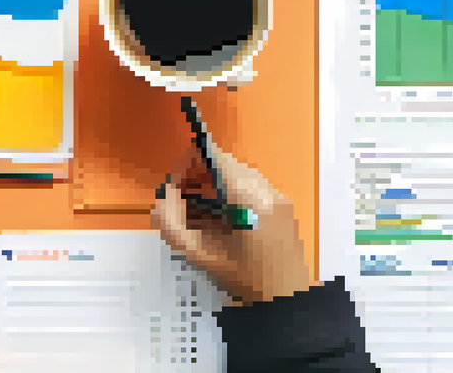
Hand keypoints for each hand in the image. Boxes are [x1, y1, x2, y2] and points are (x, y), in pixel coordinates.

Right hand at [152, 138, 317, 306]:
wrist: (288, 298)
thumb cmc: (248, 280)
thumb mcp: (200, 256)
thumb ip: (171, 224)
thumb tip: (164, 196)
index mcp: (248, 197)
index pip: (212, 154)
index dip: (187, 164)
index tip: (176, 188)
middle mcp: (266, 188)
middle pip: (222, 163)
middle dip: (196, 180)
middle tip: (183, 208)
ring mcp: (277, 194)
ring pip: (234, 174)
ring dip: (212, 188)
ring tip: (202, 219)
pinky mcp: (281, 203)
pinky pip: (249, 186)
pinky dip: (229, 196)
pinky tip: (223, 223)